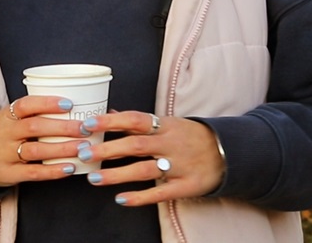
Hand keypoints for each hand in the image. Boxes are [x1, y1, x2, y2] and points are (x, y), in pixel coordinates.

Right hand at [0, 95, 91, 187]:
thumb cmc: (3, 135)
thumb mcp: (10, 119)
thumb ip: (33, 113)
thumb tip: (73, 107)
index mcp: (6, 116)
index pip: (24, 105)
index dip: (47, 103)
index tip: (69, 104)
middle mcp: (5, 133)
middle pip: (34, 127)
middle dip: (62, 127)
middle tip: (84, 127)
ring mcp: (5, 154)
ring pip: (35, 150)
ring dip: (61, 149)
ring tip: (82, 147)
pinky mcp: (9, 173)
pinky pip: (33, 173)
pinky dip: (52, 171)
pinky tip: (70, 168)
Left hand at [77, 111, 223, 205]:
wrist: (230, 152)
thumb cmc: (190, 136)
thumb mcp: (168, 123)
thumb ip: (139, 121)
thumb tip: (111, 112)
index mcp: (165, 125)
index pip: (134, 120)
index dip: (110, 122)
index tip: (87, 125)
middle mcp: (171, 144)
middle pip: (136, 145)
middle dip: (107, 150)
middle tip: (82, 154)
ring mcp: (180, 166)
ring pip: (144, 170)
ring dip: (117, 174)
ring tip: (94, 178)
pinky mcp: (187, 186)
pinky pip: (161, 193)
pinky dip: (140, 197)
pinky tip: (120, 199)